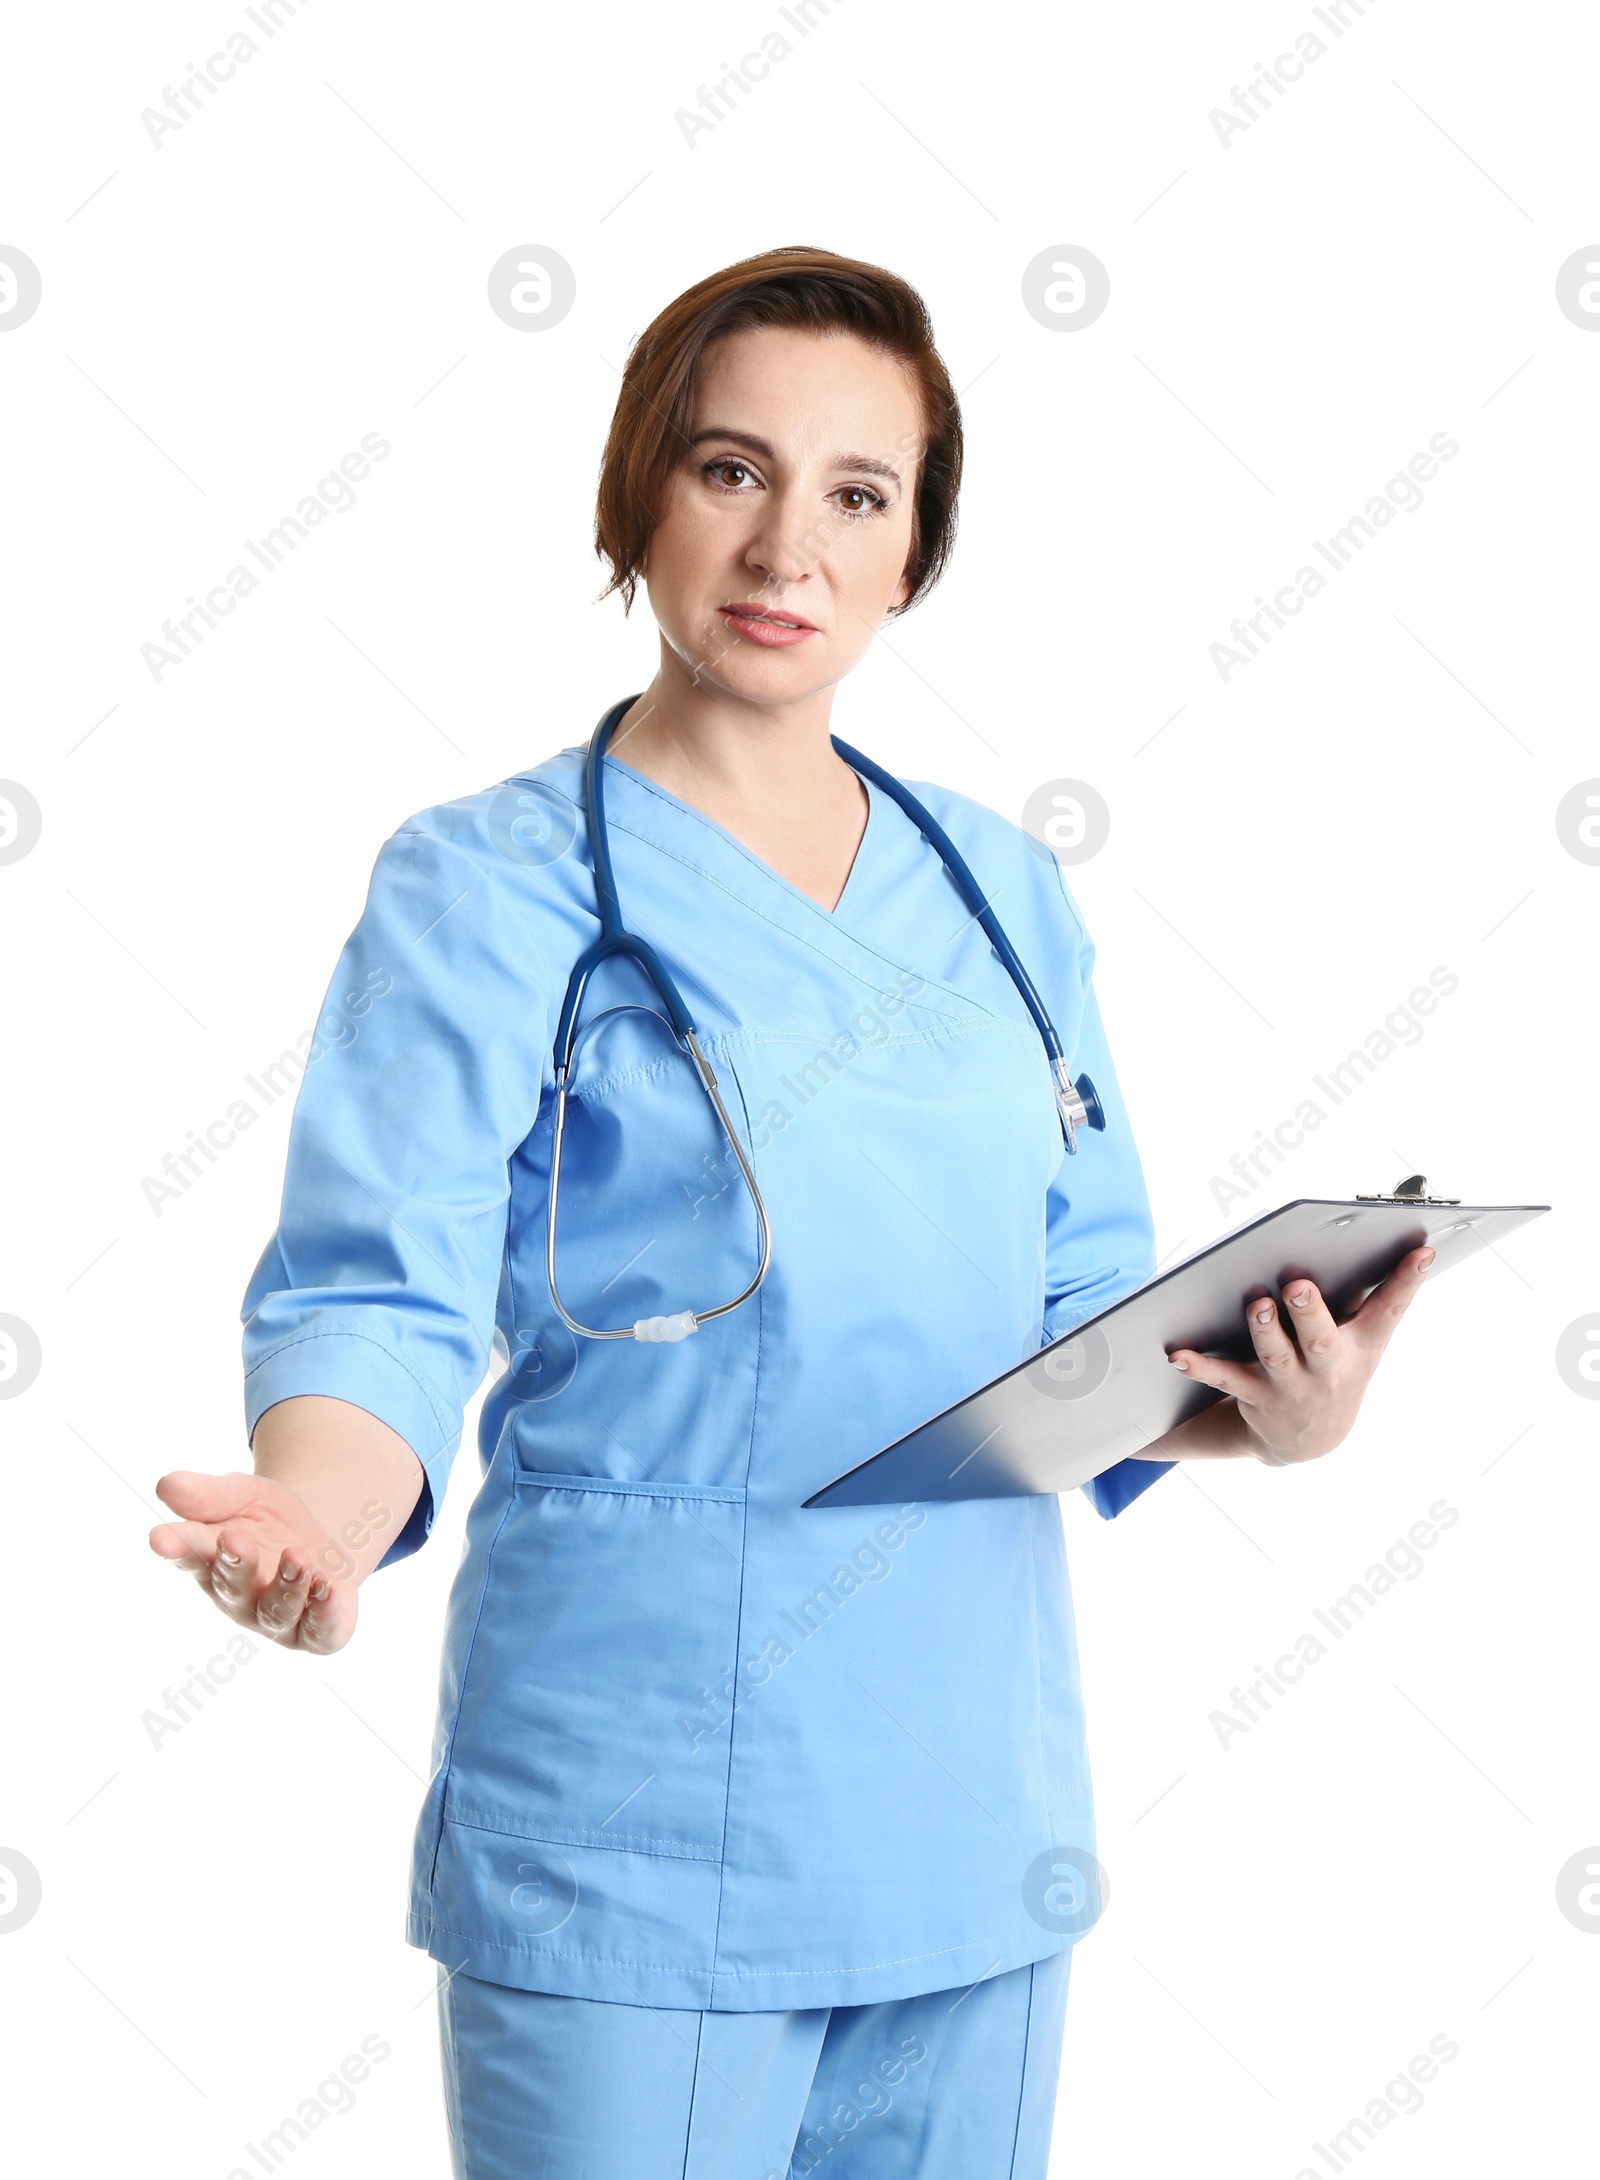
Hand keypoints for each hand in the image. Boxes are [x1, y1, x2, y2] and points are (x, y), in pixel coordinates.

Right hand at [149, 1469, 358, 1651]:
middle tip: (234, 1538)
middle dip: (234, 1565)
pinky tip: (327, 1586)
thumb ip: (209, 1495)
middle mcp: (239, 1599)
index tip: (159, 1537)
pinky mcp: (318, 1632)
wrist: (324, 1539)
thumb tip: (166, 1486)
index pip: (189, 1556)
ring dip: (286, 1587)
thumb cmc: (270, 1519)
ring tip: (296, 1556)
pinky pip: (320, 1630)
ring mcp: (276, 1620)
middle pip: (232, 1587)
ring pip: (276, 1612)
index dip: (176, 1548)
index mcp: (211, 1564)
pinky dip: (323, 1612)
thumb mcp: (244, 1494)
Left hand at [1166, 1244, 1435, 1465]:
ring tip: (1255, 1304)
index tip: (1422, 1251)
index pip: (1389, 1311)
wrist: (1310, 1440)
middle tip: (1299, 1285)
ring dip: (1263, 1331)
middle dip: (1310, 1312)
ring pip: (1274, 1355)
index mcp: (1360, 1346)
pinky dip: (1200, 1366)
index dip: (1407, 1281)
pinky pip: (1224, 1379)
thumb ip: (1365, 1294)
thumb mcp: (1360, 1340)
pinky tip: (1178, 1354)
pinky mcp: (1255, 1395)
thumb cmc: (1335, 1365)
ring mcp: (1290, 1385)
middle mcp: (1327, 1368)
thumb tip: (1384, 1238)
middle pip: (1320, 1339)